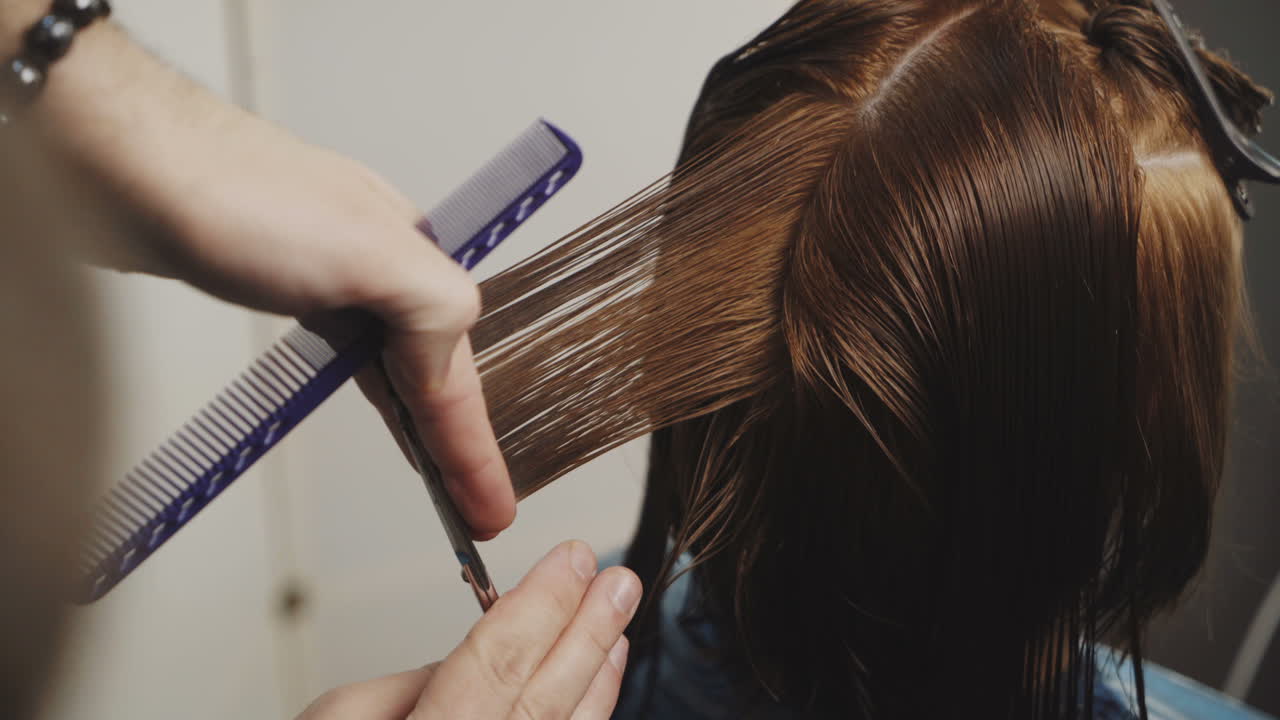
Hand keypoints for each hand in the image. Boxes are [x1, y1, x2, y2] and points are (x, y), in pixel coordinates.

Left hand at [29, 22, 515, 536]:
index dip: (473, 448)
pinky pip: (350, 359)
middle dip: (461, 446)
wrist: (125, 162)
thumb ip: (431, 305)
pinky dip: (377, 396)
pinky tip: (384, 412)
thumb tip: (449, 365)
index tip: (491, 511)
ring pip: (396, 368)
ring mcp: (333, 278)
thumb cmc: (235, 194)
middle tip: (479, 510)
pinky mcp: (284, 288)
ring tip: (444, 481)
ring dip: (424, 426)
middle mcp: (380, 267)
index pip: (455, 373)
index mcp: (413, 255)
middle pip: (435, 374)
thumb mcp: (366, 249)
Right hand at [297, 542, 641, 719]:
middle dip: (586, 632)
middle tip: (616, 581)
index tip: (571, 559)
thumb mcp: (340, 717)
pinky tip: (597, 681)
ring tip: (613, 621)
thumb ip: (412, 682)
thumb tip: (483, 647)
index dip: (541, 605)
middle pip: (542, 702)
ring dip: (594, 675)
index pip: (495, 664)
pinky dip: (584, 717)